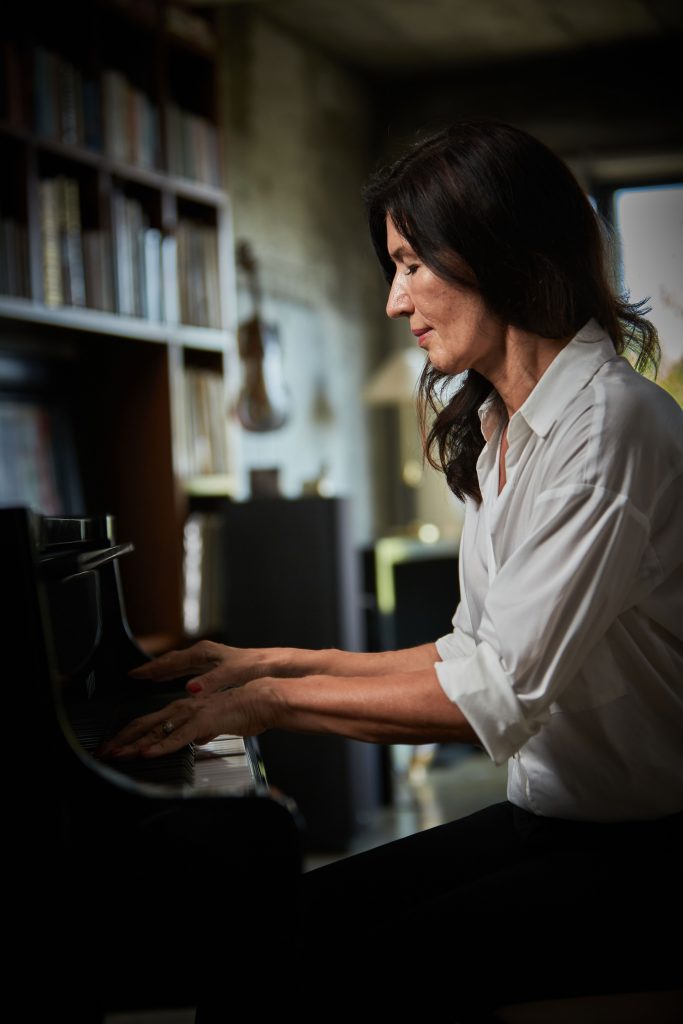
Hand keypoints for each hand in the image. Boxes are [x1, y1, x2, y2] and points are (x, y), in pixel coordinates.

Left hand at [97, 684, 274, 759]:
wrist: (261, 700)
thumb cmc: (243, 710)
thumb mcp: (216, 723)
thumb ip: (203, 729)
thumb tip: (197, 739)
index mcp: (185, 707)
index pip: (150, 721)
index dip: (130, 735)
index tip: (116, 747)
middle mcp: (183, 706)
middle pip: (145, 723)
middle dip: (122, 739)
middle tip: (105, 752)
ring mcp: (191, 714)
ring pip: (157, 730)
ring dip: (135, 744)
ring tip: (119, 755)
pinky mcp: (203, 722)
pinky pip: (178, 737)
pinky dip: (161, 746)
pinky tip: (149, 753)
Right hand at [129, 639, 275, 694]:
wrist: (276, 665)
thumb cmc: (257, 667)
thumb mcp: (232, 674)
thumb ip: (210, 682)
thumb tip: (190, 690)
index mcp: (204, 653)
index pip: (170, 661)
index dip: (151, 669)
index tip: (134, 674)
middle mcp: (205, 653)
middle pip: (172, 660)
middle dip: (153, 667)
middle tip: (135, 675)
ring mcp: (210, 658)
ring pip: (180, 663)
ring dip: (165, 670)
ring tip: (150, 677)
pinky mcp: (216, 666)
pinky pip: (190, 667)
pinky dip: (178, 673)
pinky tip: (176, 680)